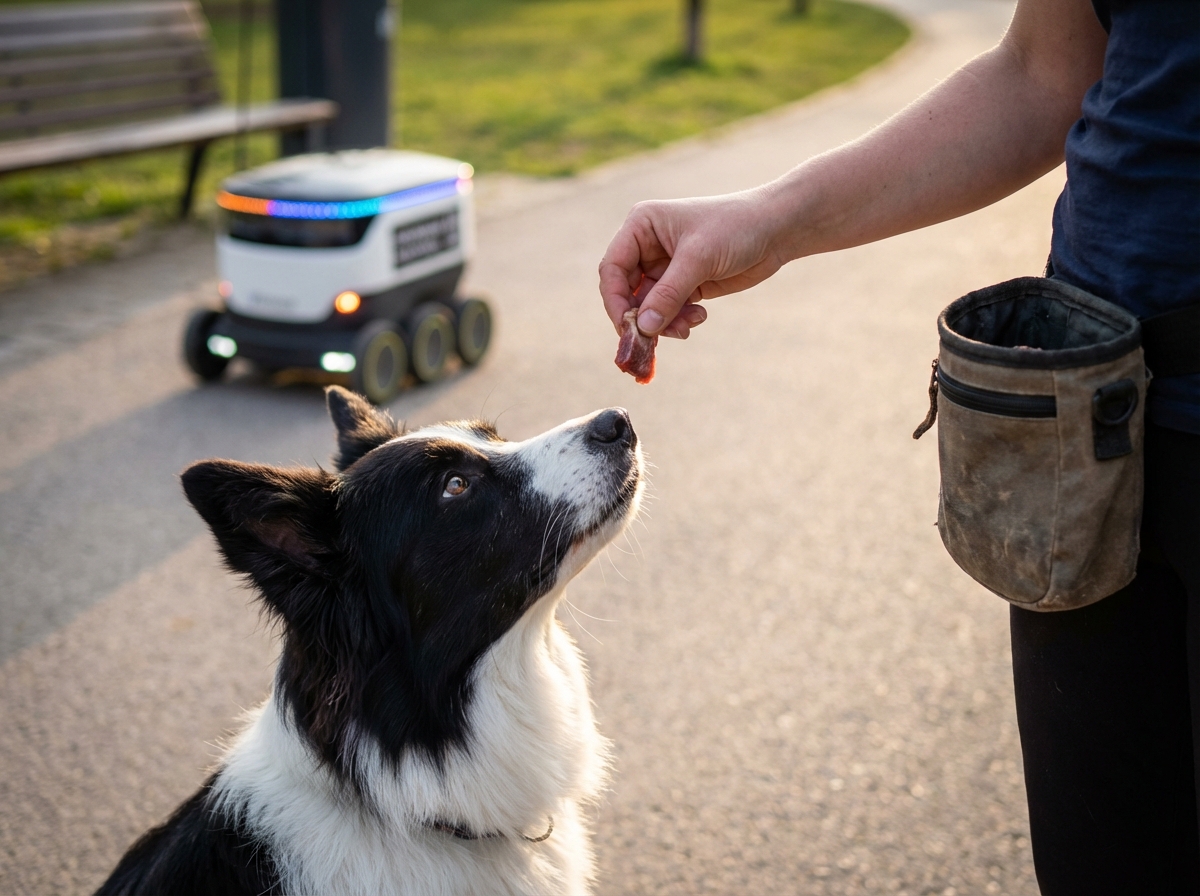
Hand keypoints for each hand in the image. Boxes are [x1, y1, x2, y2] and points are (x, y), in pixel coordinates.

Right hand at [598, 190, 784, 338]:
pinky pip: (668, 312)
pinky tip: (700, 317)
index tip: (627, 328)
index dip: (615, 300)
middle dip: (641, 318)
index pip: (613, 268)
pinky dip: (679, 321)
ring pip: (648, 308)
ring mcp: (665, 267)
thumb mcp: (698, 259)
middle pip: (626, 292)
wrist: (776, 230)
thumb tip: (643, 328)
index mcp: (642, 227)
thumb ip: (668, 294)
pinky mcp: (684, 285)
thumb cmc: (736, 228)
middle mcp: (647, 246)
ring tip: (687, 327)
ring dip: (664, 323)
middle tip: (652, 342)